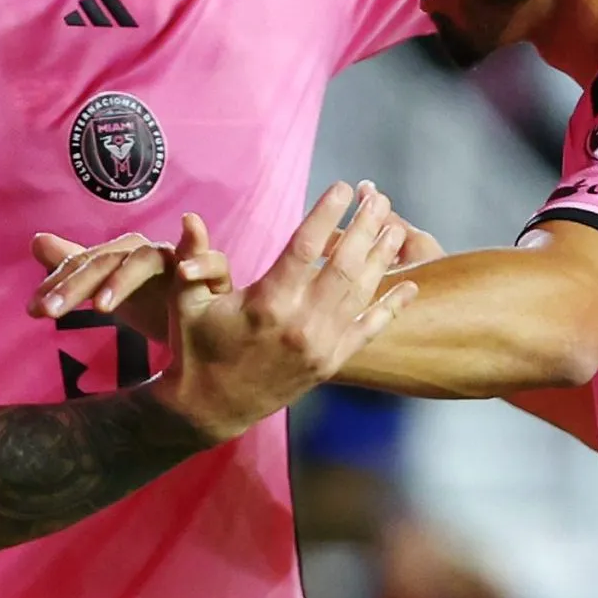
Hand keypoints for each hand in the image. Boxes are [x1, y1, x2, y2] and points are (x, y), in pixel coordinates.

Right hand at [31, 196, 436, 334]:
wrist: (209, 409)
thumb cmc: (195, 348)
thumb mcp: (186, 301)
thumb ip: (194, 259)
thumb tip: (190, 218)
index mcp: (267, 302)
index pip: (306, 247)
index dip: (327, 213)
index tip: (344, 187)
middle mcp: (301, 323)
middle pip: (344, 264)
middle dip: (365, 227)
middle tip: (380, 198)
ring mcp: (320, 345)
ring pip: (361, 293)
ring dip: (382, 258)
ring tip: (396, 227)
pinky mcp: (330, 363)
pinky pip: (368, 331)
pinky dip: (392, 308)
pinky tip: (412, 286)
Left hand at [31, 214, 233, 342]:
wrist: (206, 324)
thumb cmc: (157, 301)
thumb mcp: (111, 290)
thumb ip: (77, 268)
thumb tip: (37, 241)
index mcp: (124, 256)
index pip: (85, 264)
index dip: (59, 283)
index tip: (34, 310)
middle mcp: (149, 252)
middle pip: (109, 261)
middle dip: (78, 285)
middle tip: (51, 313)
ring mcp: (182, 260)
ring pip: (148, 259)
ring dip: (124, 279)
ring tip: (100, 307)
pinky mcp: (214, 275)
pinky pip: (212, 262)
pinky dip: (200, 258)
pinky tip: (185, 270)